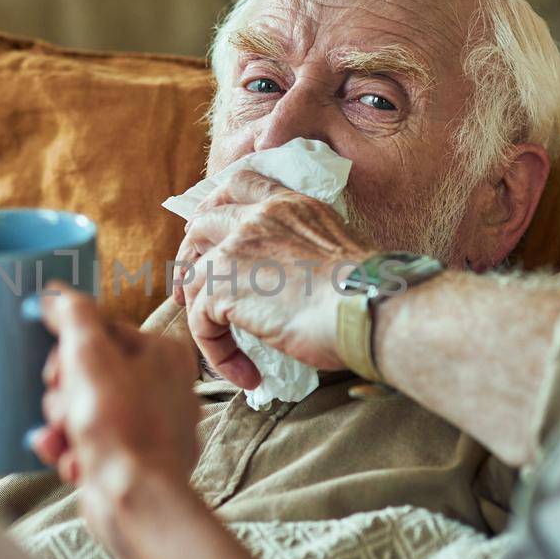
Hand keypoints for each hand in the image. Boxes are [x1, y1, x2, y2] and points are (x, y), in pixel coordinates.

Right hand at [30, 286, 202, 558]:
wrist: (137, 502)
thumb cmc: (122, 428)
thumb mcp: (90, 357)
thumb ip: (73, 316)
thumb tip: (55, 293)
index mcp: (161, 352)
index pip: (99, 330)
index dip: (68, 351)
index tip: (56, 369)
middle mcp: (160, 385)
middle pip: (86, 370)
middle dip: (61, 394)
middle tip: (64, 409)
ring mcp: (146, 423)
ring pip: (80, 407)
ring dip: (61, 424)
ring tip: (66, 440)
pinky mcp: (129, 457)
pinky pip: (86, 442)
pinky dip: (71, 452)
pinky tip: (70, 463)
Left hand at [173, 171, 374, 388]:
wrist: (368, 307)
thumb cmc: (367, 293)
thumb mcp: (336, 250)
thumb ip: (305, 249)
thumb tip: (291, 280)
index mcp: (290, 205)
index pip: (241, 185)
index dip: (216, 207)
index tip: (209, 236)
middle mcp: (260, 217)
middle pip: (204, 223)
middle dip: (191, 256)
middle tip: (191, 294)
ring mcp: (237, 247)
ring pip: (195, 276)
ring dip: (203, 315)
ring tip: (225, 350)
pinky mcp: (223, 284)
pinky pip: (200, 319)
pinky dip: (216, 350)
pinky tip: (247, 373)